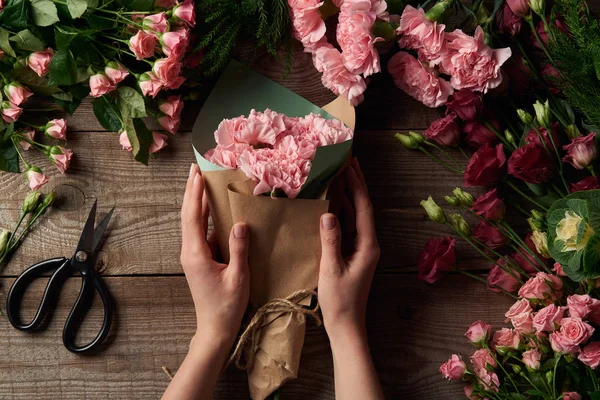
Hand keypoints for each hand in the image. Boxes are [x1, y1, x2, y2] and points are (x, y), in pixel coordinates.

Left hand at [180, 163, 249, 345]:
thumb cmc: (226, 306)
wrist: (214, 328)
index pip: (193, 217)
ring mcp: (192, 255)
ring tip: (203, 181)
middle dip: (192, 191)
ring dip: (198, 202)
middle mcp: (189, 252)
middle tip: (197, 169)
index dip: (195, 193)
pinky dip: (205, 216)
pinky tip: (214, 208)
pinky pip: (200, 232)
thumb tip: (240, 223)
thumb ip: (238, 249)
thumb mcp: (238, 277)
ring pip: (192, 222)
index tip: (197, 173)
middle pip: (188, 215)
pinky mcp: (199, 259)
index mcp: (195, 254)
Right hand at [318, 158, 379, 337]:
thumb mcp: (331, 269)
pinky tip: (332, 204)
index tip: (350, 165)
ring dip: (349, 196)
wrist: (346, 325)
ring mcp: (361, 249)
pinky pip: (349, 227)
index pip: (364, 208)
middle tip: (348, 162)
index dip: (357, 185)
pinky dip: (342, 212)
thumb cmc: (339, 300)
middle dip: (357, 184)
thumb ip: (330, 240)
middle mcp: (368, 244)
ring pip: (356, 216)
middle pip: (363, 208)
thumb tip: (328, 213)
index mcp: (367, 245)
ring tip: (340, 176)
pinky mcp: (353, 255)